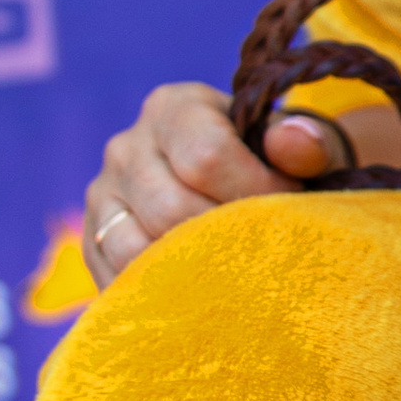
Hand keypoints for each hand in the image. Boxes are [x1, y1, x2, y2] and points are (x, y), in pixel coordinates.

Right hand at [81, 81, 393, 288]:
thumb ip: (307, 144)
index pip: (206, 156)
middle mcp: (127, 145)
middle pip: (171, 208)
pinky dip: (158, 291)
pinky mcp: (94, 240)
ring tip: (234, 270)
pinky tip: (198, 294)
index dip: (254, 192)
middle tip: (265, 247)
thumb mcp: (304, 148)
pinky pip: (116, 277)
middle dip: (227, 236)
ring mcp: (102, 194)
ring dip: (192, 269)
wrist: (244, 189)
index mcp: (175, 107)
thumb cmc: (280, 166)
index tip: (288, 208)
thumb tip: (294, 146)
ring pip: (136, 249)